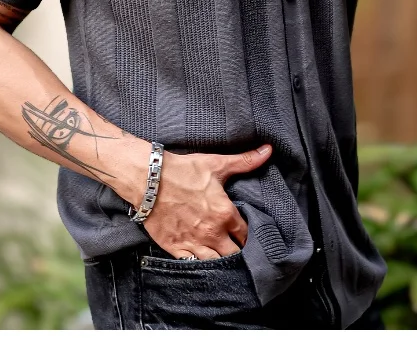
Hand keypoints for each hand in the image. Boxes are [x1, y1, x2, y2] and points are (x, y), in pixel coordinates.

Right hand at [139, 144, 271, 259]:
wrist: (149, 179)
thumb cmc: (183, 171)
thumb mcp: (216, 164)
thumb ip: (245, 161)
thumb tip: (268, 150)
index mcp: (225, 215)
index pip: (246, 234)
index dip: (248, 234)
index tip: (245, 232)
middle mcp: (212, 234)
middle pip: (234, 254)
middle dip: (237, 251)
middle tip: (235, 245)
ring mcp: (194, 244)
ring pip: (216, 264)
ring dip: (220, 260)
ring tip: (221, 254)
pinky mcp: (175, 248)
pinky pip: (193, 266)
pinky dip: (199, 265)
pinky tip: (202, 260)